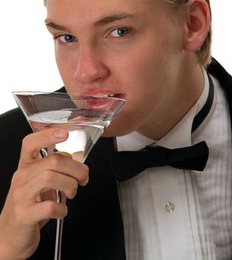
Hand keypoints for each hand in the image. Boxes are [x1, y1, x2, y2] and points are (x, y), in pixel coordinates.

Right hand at [0, 128, 88, 259]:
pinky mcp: (24, 215)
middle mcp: (21, 178)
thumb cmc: (30, 206)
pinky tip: (62, 211)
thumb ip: (56, 170)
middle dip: (76, 168)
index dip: (47, 135)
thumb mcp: (41, 184)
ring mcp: (20, 196)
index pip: (30, 143)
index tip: (64, 132)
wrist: (11, 235)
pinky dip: (62, 209)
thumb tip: (78, 158)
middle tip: (83, 178)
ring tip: (72, 193)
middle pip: (52, 161)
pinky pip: (49, 206)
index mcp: (26, 167)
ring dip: (70, 185)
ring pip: (50, 178)